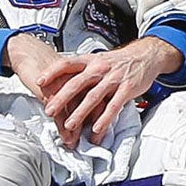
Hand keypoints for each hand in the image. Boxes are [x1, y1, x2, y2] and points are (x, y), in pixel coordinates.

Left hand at [24, 37, 180, 149]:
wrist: (145, 56)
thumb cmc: (118, 62)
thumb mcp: (98, 60)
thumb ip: (81, 71)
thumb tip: (59, 82)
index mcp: (90, 61)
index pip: (67, 64)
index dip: (52, 72)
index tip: (40, 82)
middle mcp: (100, 68)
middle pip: (77, 84)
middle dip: (61, 98)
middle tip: (49, 111)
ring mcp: (114, 79)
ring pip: (93, 97)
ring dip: (80, 113)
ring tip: (69, 126)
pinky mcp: (127, 89)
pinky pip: (114, 106)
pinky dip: (104, 119)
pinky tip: (96, 129)